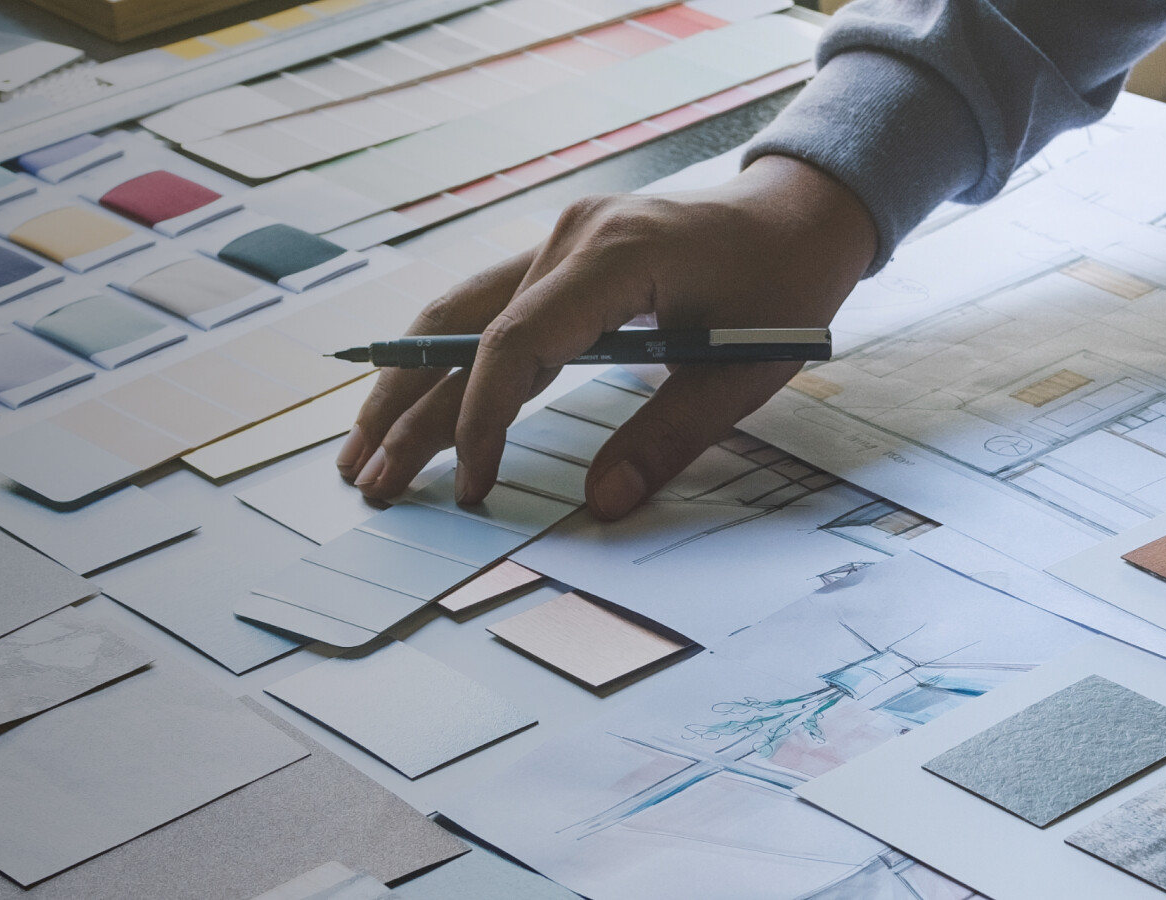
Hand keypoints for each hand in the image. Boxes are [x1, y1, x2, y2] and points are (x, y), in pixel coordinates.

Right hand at [337, 155, 878, 516]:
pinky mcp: (564, 255)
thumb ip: (668, 436)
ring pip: (460, 314)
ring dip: (410, 383)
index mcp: (617, 255)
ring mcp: (562, 240)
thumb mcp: (744, 372)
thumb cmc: (784, 288)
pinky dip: (449, 360)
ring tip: (365, 451)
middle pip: (461, 325)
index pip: (515, 342)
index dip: (481, 418)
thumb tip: (600, 505)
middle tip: (366, 480)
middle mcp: (573, 237)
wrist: (799, 215)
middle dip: (408, 407)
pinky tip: (413, 406)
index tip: (470, 486)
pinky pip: (490, 308)